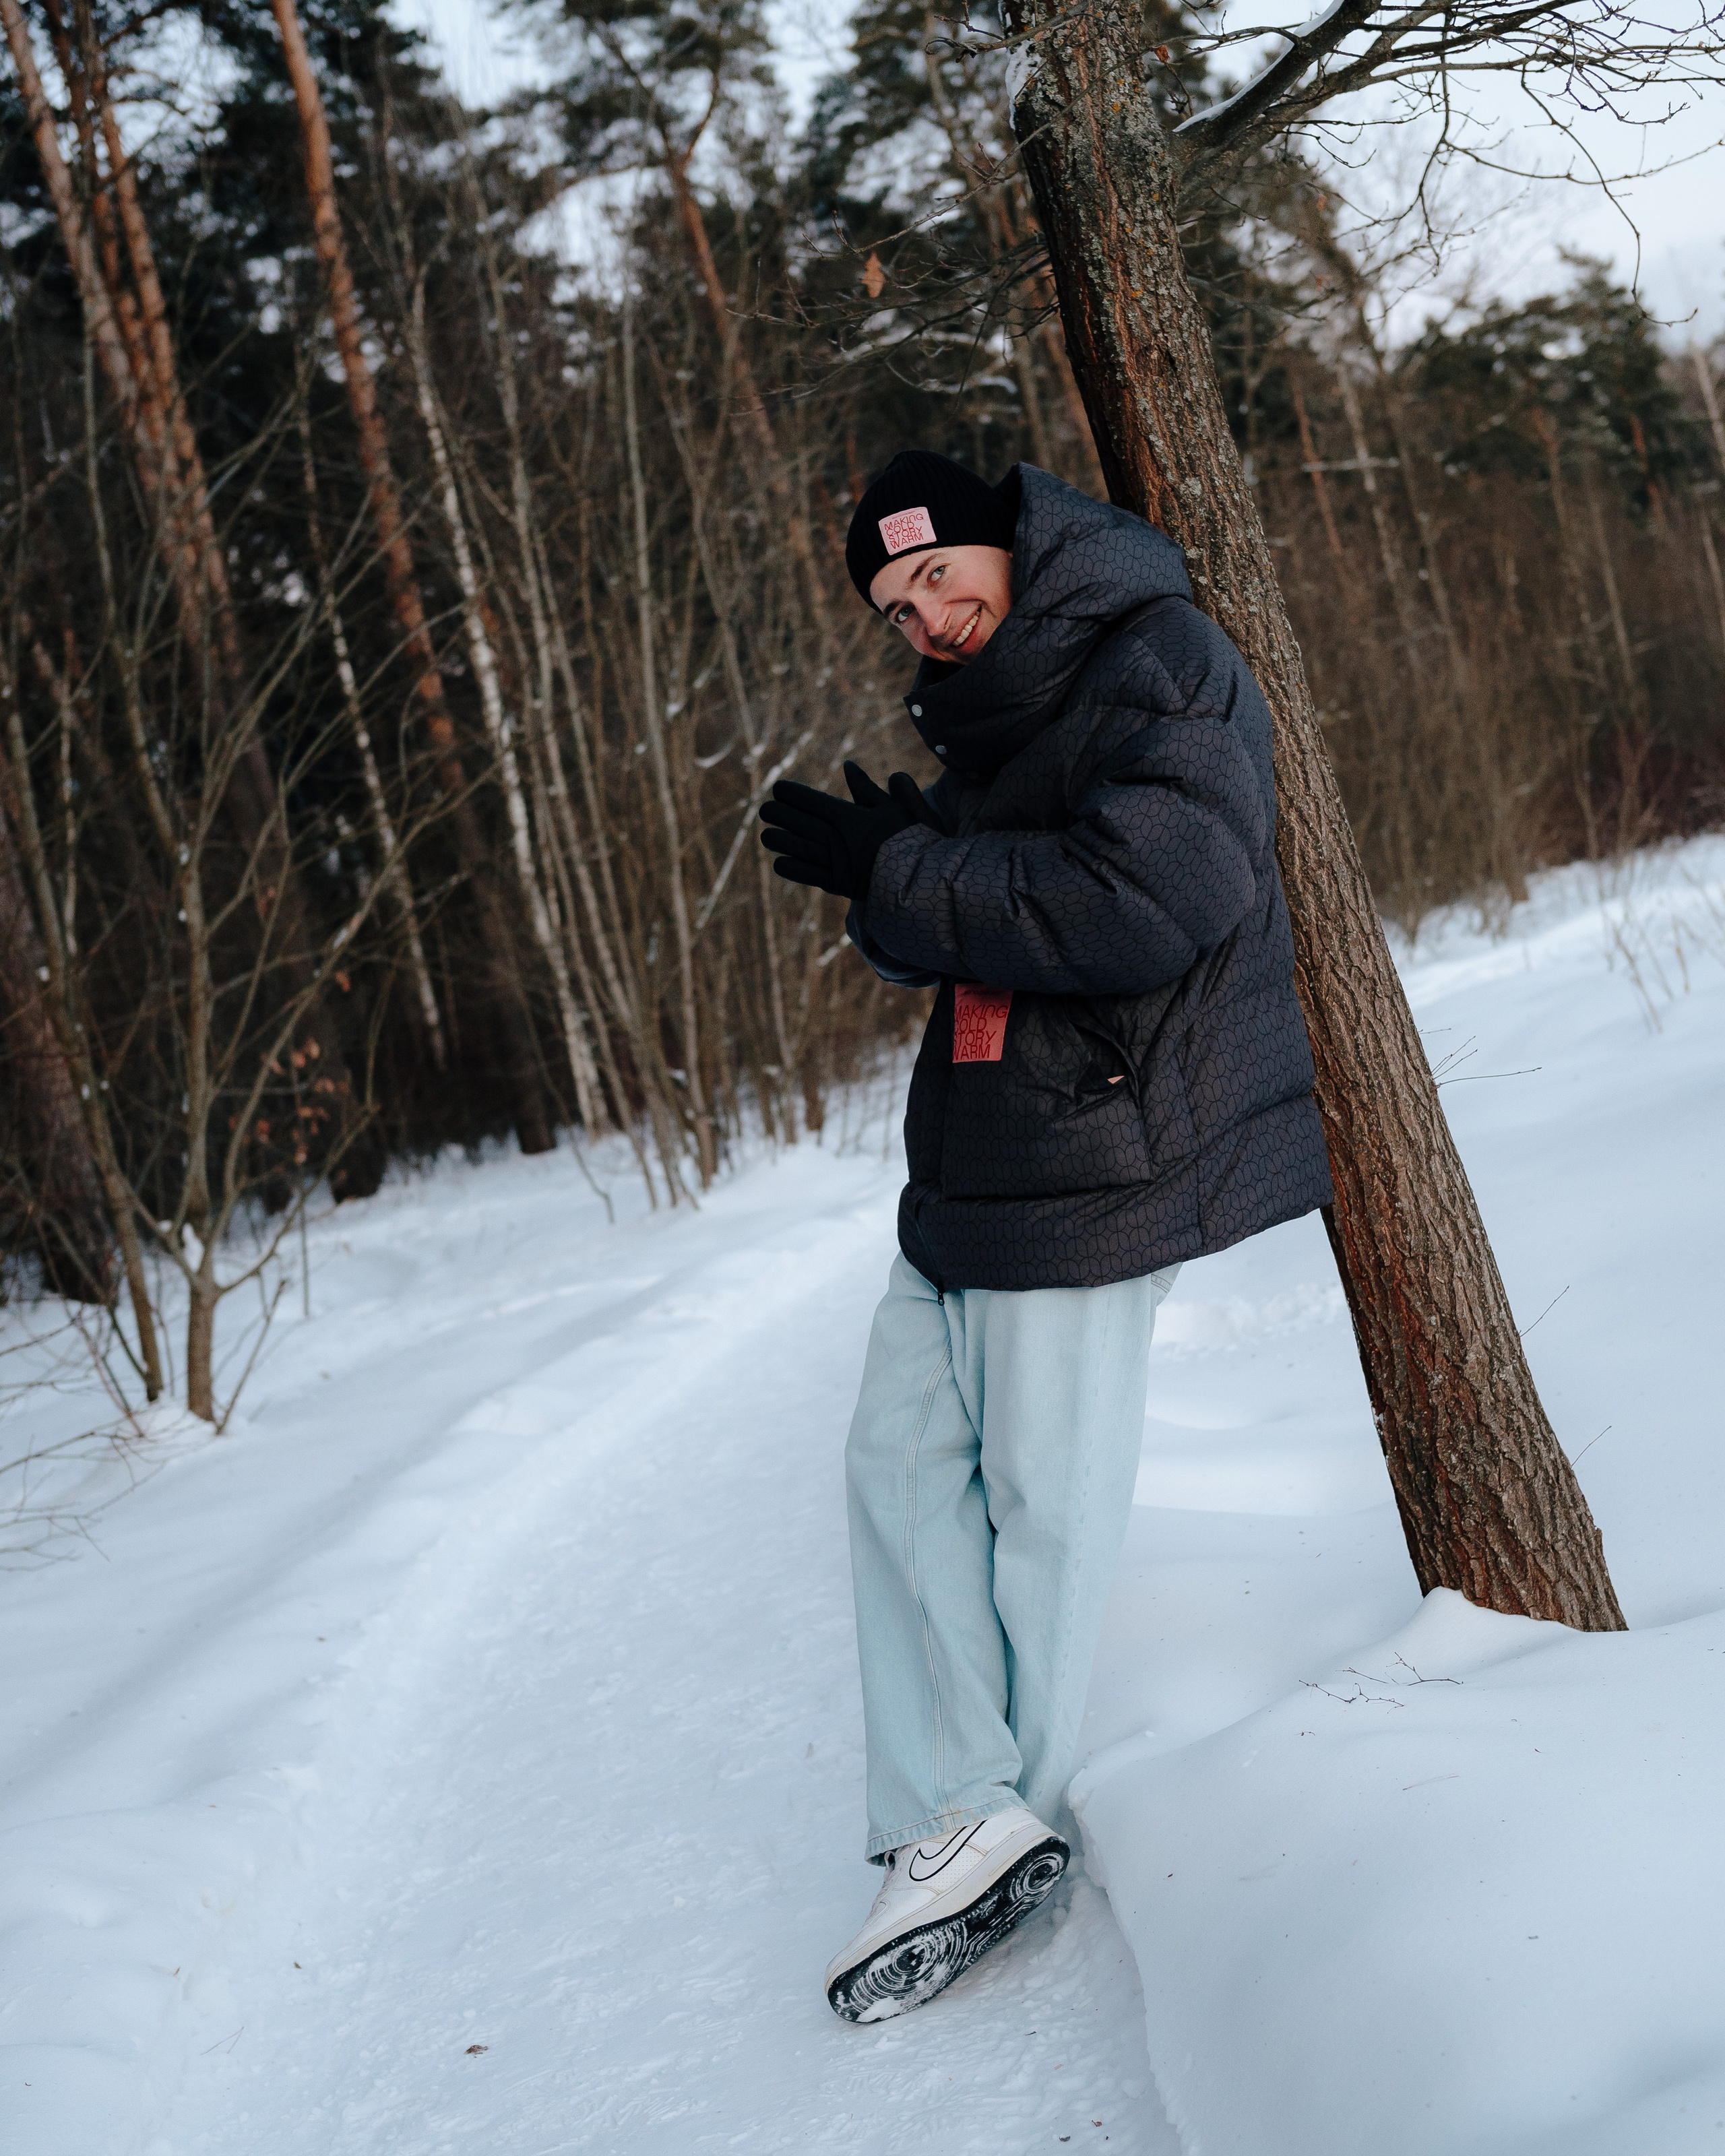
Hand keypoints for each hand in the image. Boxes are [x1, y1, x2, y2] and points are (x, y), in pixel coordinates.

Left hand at [759, 760, 924, 899]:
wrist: (923, 880)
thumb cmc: (913, 839)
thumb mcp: (896, 806)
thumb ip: (868, 788)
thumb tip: (848, 766)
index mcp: (851, 818)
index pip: (814, 802)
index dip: (793, 794)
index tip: (778, 788)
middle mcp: (839, 840)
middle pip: (801, 824)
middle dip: (780, 815)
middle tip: (764, 809)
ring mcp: (837, 863)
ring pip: (799, 849)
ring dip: (780, 841)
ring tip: (766, 835)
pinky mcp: (839, 885)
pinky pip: (809, 875)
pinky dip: (793, 868)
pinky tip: (780, 862)